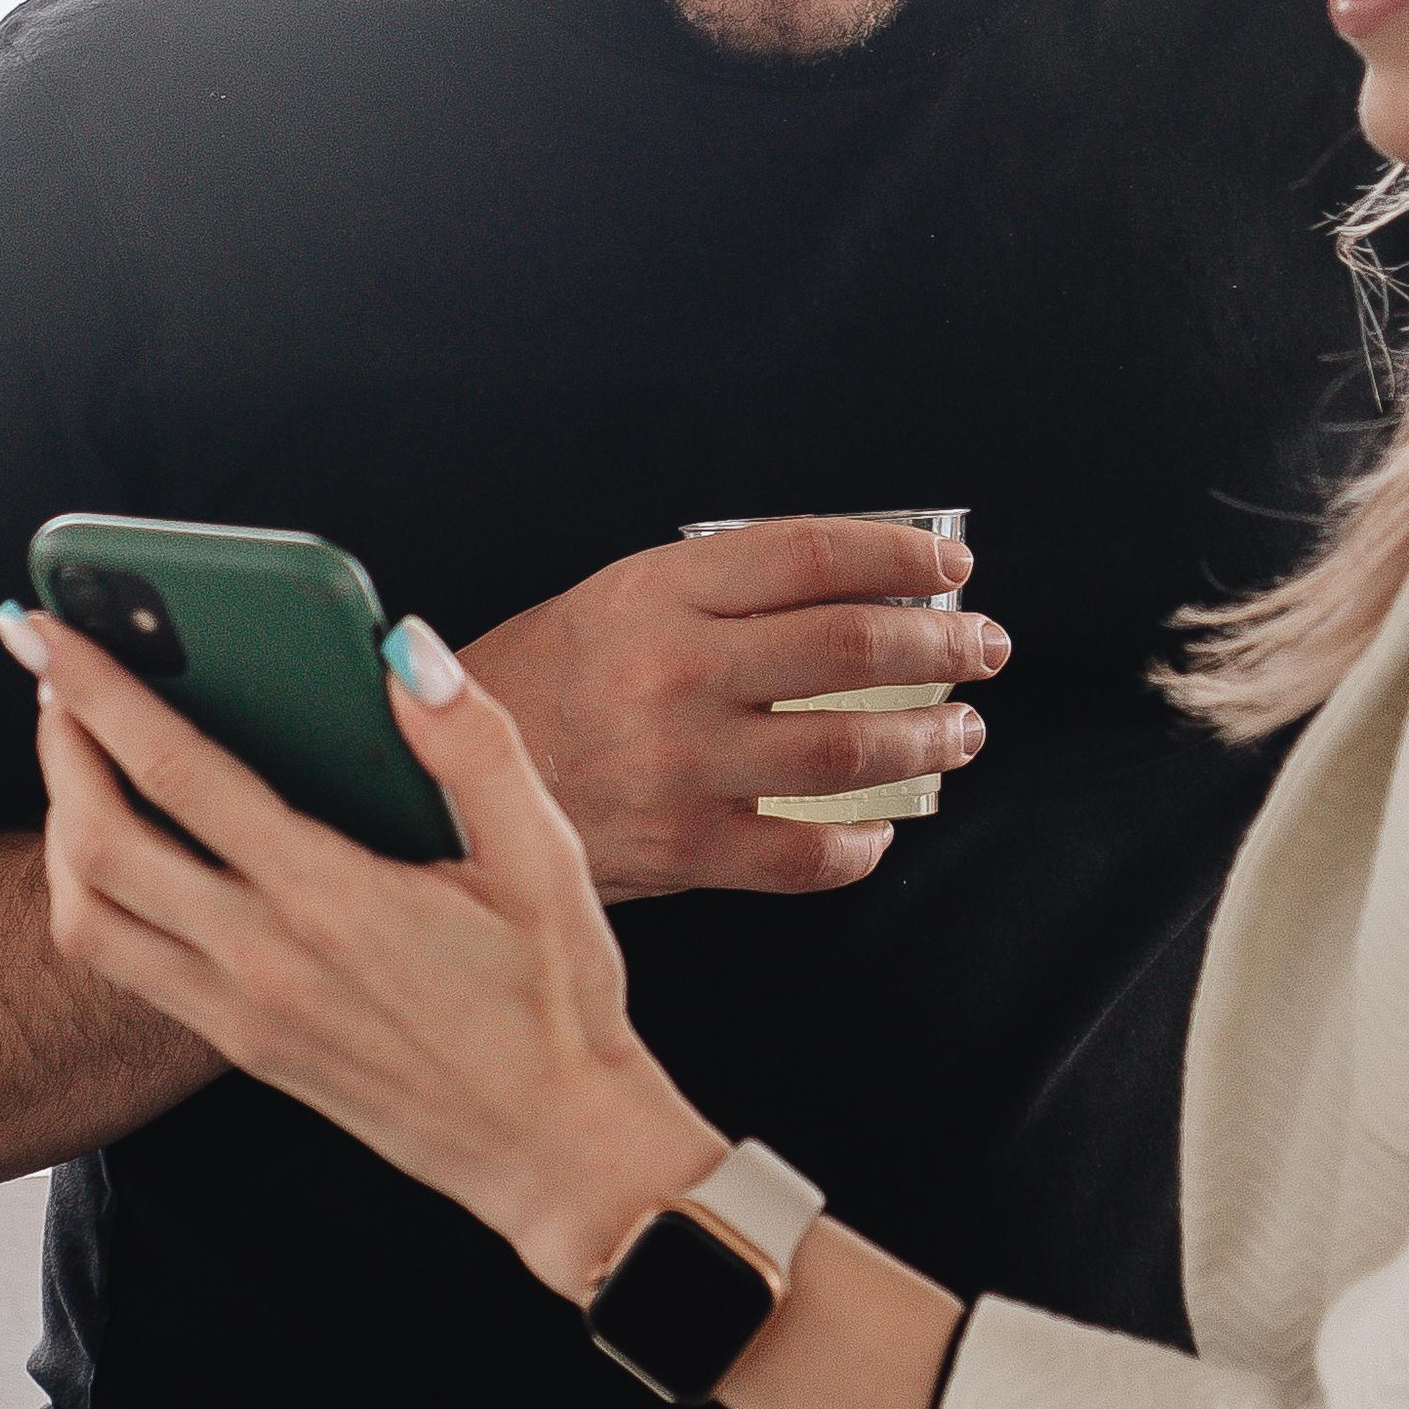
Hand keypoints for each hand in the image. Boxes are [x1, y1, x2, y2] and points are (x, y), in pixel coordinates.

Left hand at [15, 612, 726, 1300]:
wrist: (552, 1149)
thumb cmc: (557, 996)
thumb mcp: (542, 857)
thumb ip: (472, 744)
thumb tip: (403, 647)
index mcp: (331, 896)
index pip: (176, 771)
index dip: (97, 690)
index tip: (46, 629)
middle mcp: (263, 958)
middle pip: (97, 842)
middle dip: (57, 743)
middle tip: (51, 675)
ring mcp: (241, 1012)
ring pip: (87, 915)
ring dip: (60, 826)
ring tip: (80, 757)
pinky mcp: (241, 1047)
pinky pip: (124, 965)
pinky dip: (94, 893)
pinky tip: (126, 848)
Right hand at [457, 520, 1009, 902]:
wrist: (426, 782)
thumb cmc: (530, 686)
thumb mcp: (610, 600)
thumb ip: (717, 592)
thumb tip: (851, 585)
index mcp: (656, 592)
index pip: (810, 554)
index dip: (899, 557)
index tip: (950, 568)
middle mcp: (676, 671)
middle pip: (851, 645)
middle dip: (941, 645)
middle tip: (981, 649)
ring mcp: (684, 765)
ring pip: (850, 747)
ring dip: (928, 737)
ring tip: (960, 730)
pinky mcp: (683, 850)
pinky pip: (807, 854)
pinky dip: (859, 845)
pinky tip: (878, 830)